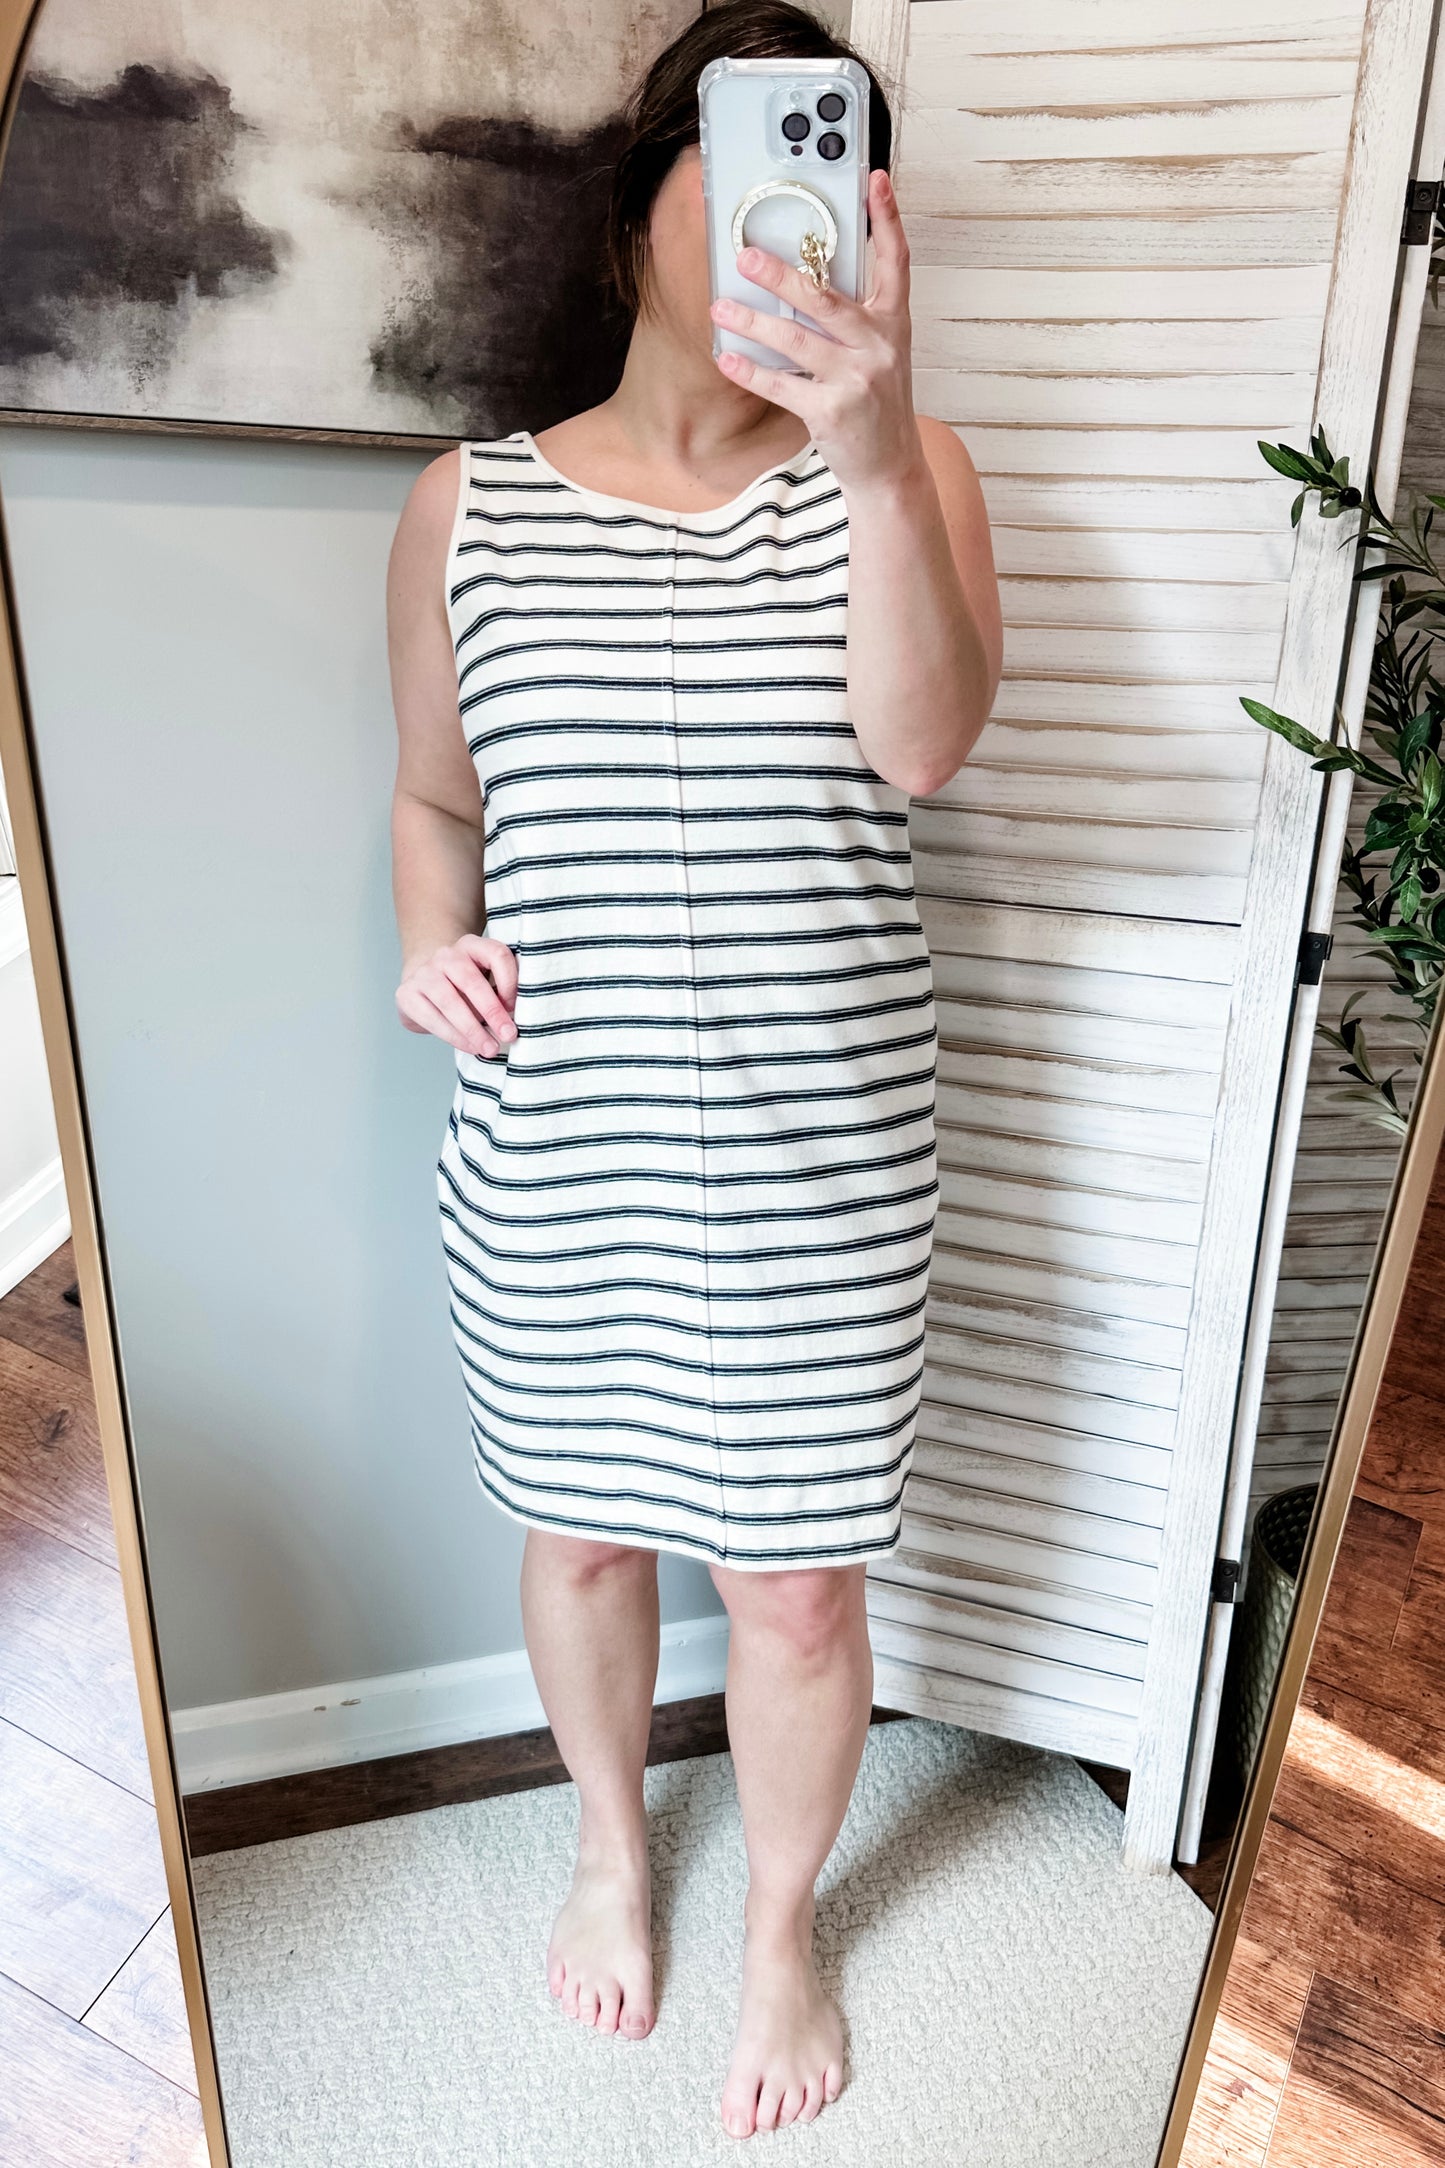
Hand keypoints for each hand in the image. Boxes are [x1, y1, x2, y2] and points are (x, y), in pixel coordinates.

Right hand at [397, 933, 517, 1057]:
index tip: (516, 1007)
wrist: (425, 984)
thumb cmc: (465, 988)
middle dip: (492, 1011)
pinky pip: (432, 1018)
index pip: (496, 954)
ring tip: (489, 1049)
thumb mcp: (486, 981)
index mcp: (472, 946)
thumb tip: (514, 1022)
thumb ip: (502, 992)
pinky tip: (469, 1047)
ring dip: (472, 1029)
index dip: (510, 981)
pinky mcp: (406, 994)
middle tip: (508, 1034)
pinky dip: (453, 1036)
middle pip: (471, 980)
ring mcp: (423, 973)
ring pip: (450, 1001)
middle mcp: (446, 955)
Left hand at [709, 167, 921, 497]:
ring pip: (795, 339)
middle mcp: (879, 346)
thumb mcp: (881, 354)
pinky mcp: (832, 412)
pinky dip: (750, 371)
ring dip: (752, 321)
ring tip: (720, 307)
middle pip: (825, 298)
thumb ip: (855, 317)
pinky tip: (727, 357)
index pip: (896, 261)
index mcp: (894, 323)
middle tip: (745, 256)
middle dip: (781, 275)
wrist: (891, 467)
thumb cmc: (877, 405)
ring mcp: (856, 379)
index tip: (874, 180)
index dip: (887, 219)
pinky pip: (781, 385)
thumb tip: (806, 282)